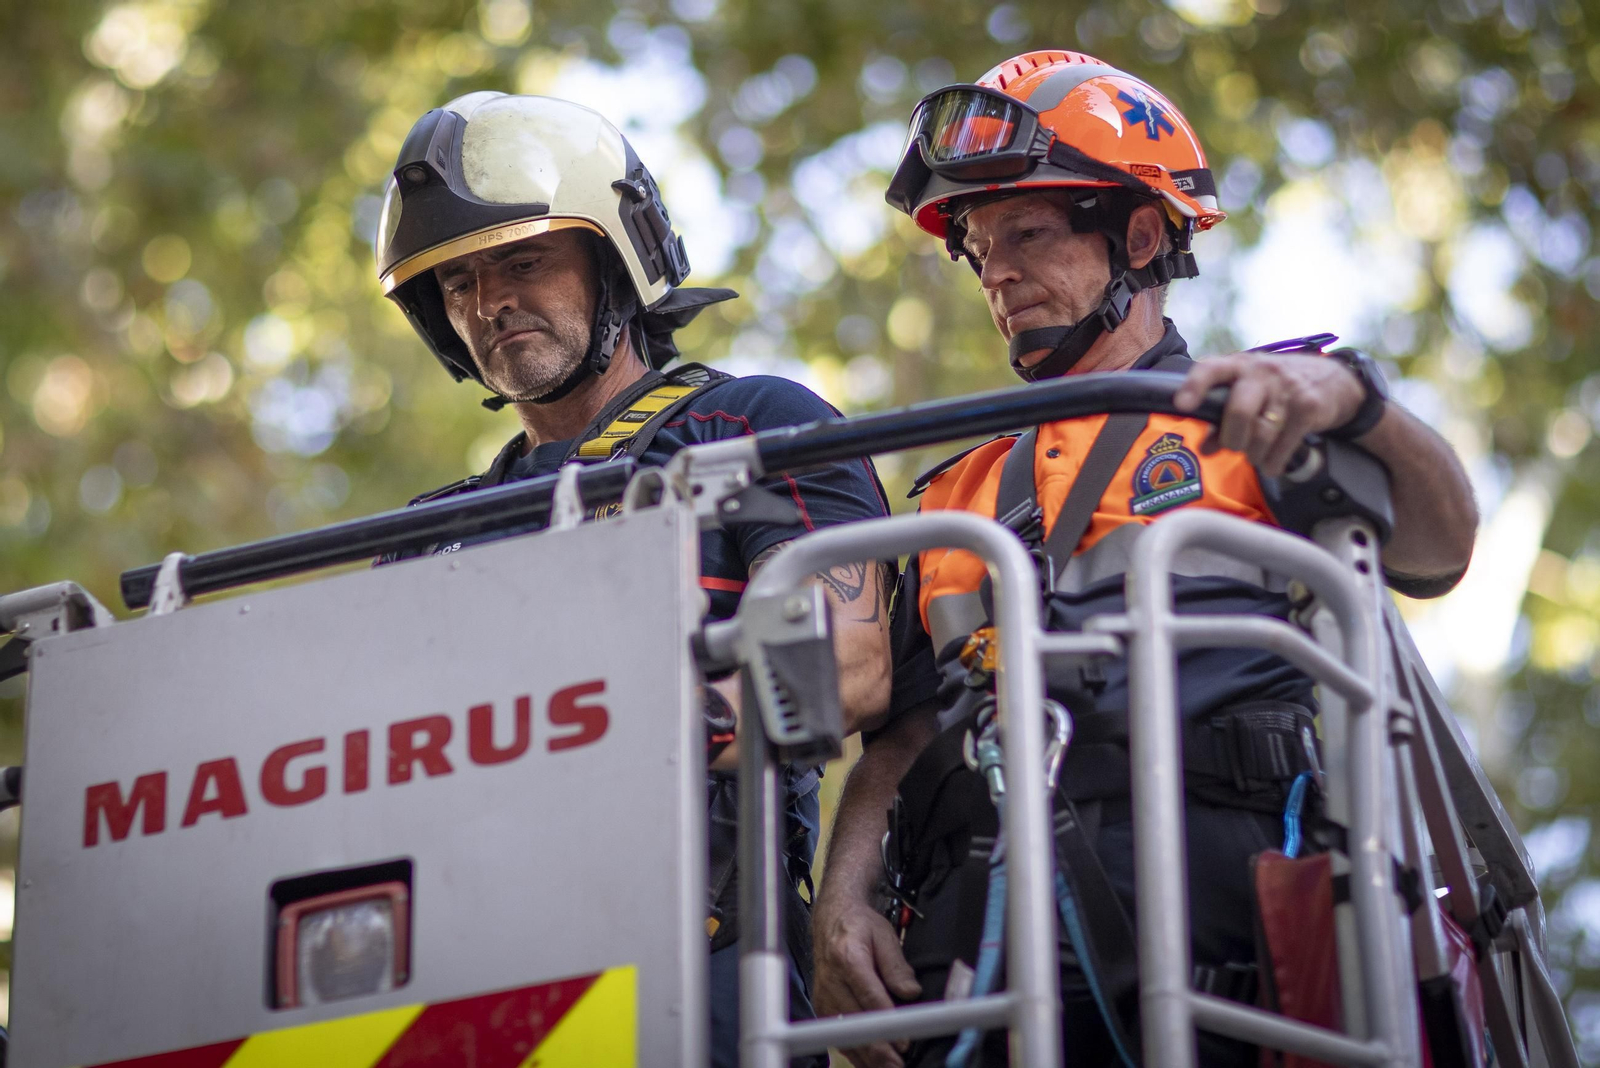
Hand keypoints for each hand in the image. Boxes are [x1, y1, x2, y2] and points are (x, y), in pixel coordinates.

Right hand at [813, 898, 921, 1067]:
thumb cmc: (858, 927)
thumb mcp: (884, 935)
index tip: (904, 1040)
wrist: (831, 920)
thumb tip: (911, 992)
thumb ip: (897, 965)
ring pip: (844, 1036)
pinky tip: (872, 1062)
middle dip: (879, 1049)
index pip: (869, 997)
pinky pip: (837, 1037)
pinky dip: (855, 1052)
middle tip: (899, 1063)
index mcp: (848, 957)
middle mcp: (831, 980)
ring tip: (890, 1067)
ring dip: (867, 1056)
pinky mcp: (822, 1008)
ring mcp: (824, 997)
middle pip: (855, 1023)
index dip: (888, 1022)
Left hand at [1171, 352, 1367, 476]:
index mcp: (1239, 365)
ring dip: (1254, 454)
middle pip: (1239, 411)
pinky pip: (1283, 445)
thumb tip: (1205, 448)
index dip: (1194, 387)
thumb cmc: (1278, 387)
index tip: (1182, 406)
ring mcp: (1288, 388)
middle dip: (1232, 439)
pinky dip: (1273, 462)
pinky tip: (1271, 465)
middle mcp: (1262, 372)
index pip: (1211, 369)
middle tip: (1234, 447)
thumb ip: (1223, 417)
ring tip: (1255, 456)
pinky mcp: (1309, 406)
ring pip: (1261, 433)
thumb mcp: (1250, 392)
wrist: (1335, 380)